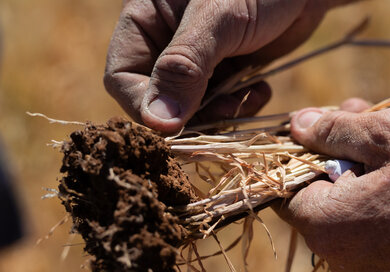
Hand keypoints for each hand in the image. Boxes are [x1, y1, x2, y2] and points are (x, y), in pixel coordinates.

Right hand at [104, 0, 355, 132]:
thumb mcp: (218, 19)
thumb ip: (185, 67)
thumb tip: (157, 122)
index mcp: (147, 21)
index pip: (122, 77)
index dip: (144, 106)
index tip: (173, 126)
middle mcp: (167, 45)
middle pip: (159, 100)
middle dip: (190, 116)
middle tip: (224, 112)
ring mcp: (198, 62)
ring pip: (192, 110)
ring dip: (220, 114)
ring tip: (246, 96)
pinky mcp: (227, 72)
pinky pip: (222, 106)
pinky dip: (240, 106)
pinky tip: (260, 88)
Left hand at [280, 102, 389, 271]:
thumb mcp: (387, 137)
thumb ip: (333, 129)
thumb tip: (296, 125)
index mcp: (323, 226)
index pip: (282, 186)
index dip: (299, 150)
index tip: (325, 124)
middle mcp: (336, 257)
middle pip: (316, 194)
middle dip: (334, 151)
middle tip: (363, 115)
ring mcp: (365, 270)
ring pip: (345, 209)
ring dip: (359, 171)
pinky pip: (369, 229)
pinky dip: (377, 199)